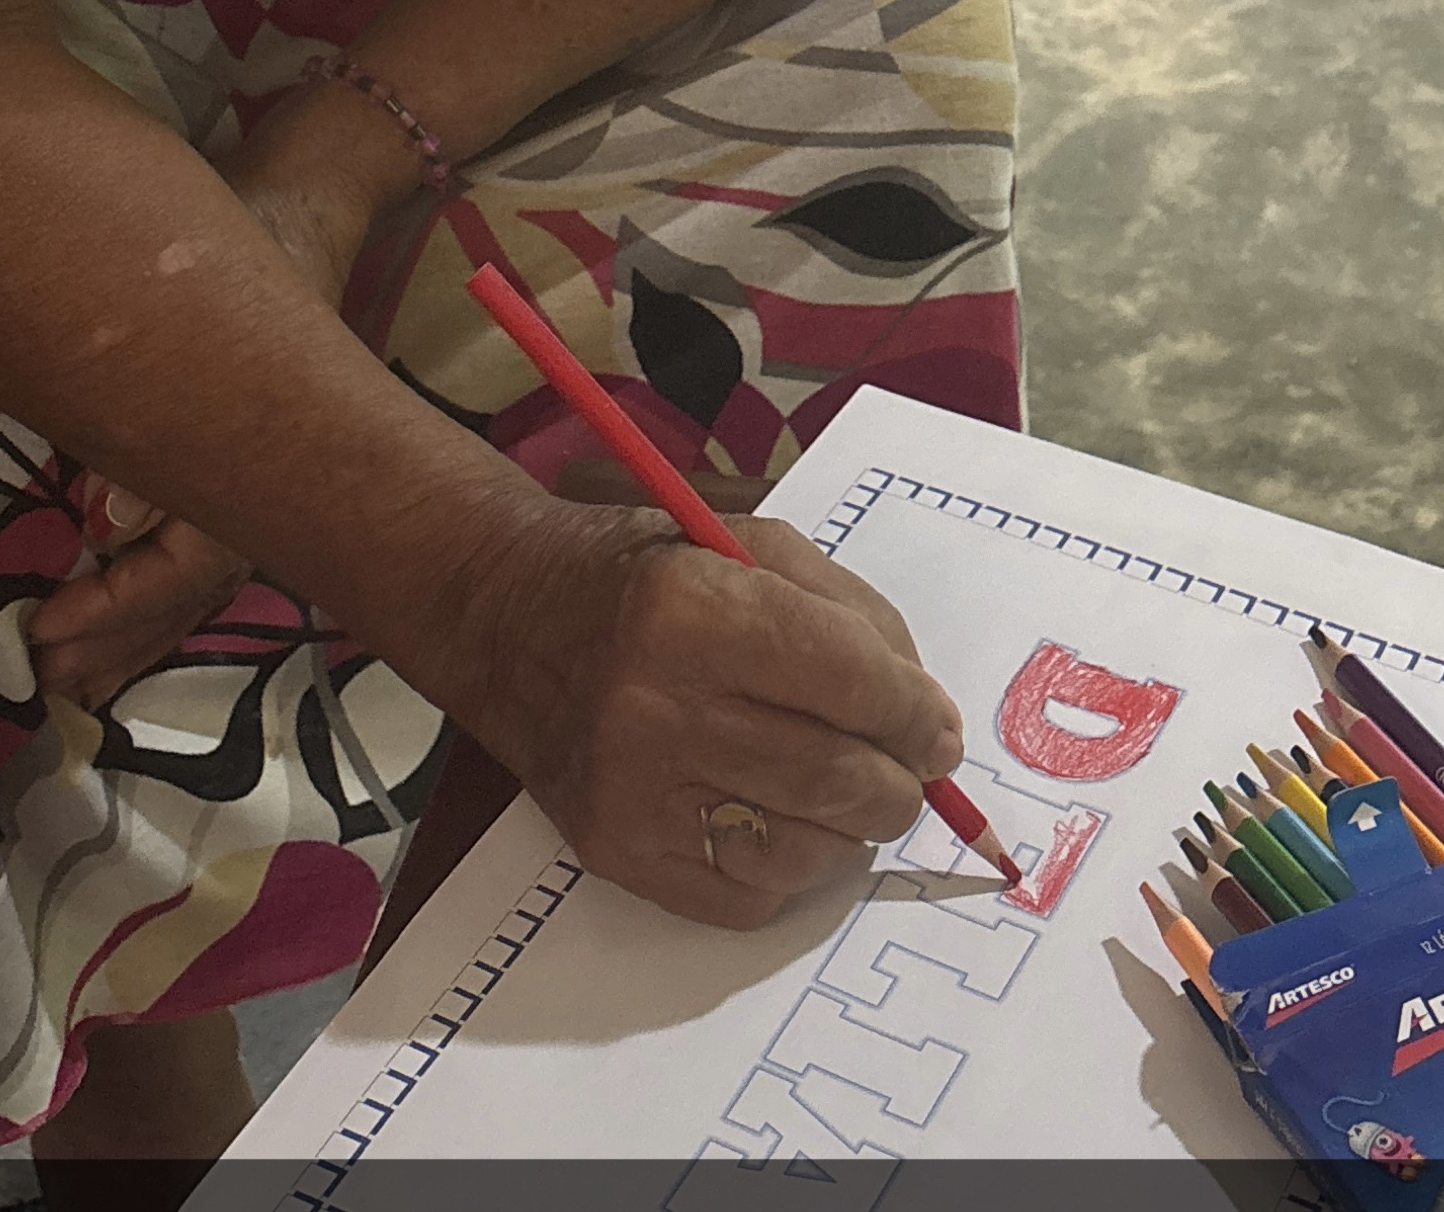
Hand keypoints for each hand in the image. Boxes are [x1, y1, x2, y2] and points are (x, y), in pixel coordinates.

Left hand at [29, 137, 371, 709]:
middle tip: (42, 680)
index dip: (116, 607)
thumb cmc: (257, 237)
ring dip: (135, 631)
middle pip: (190, 591)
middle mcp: (267, 478)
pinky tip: (118, 611)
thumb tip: (107, 516)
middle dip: (117, 639)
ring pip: (198, 580)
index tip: (45, 626)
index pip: (186, 566)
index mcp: (262, 454)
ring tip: (74, 679)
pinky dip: (156, 590)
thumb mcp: (201, 293)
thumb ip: (149, 391)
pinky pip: (202, 546)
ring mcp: (263, 470)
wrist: (311, 195)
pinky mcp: (250, 454)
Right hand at [435, 503, 966, 931]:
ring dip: (851, 832)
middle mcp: (658, 708)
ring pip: (804, 852)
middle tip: (905, 769)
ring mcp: (634, 794)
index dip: (916, 714)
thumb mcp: (746, 544)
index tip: (938, 730)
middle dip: (899, 782)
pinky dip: (789, 869)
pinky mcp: (619, 855)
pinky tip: (779, 820)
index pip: (848, 680)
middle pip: (837, 777)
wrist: (505, 618)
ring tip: (844, 793)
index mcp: (694, 609)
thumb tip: (927, 714)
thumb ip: (849, 614)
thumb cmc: (640, 572)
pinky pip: (748, 899)